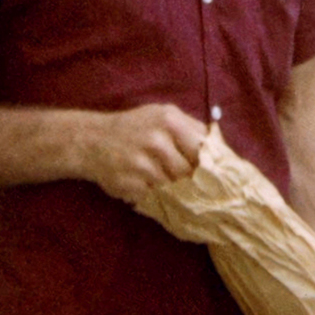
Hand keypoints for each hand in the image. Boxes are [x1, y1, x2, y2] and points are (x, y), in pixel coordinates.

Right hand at [78, 103, 206, 203]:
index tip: (216, 174)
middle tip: (198, 187)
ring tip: (175, 189)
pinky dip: (159, 198)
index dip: (212, 163)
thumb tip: (222, 150)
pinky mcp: (131, 185)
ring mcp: (142, 164)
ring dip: (177, 192)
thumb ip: (191, 129)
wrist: (92, 140)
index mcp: (169, 120)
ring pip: (175, 188)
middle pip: (191, 172)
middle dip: (194, 181)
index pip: (204, 148)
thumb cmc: (135, 127)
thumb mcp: (162, 115)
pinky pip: (156, 198)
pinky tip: (154, 191)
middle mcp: (156, 140)